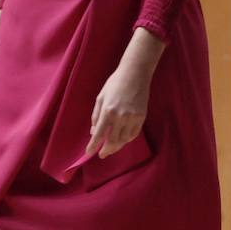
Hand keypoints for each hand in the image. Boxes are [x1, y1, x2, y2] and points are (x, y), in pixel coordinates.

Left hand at [85, 28, 165, 158]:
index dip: (93, 145)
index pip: (99, 134)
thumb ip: (96, 115)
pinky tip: (122, 140)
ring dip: (117, 146)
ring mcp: (132, 118)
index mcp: (107, 111)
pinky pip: (133, 134)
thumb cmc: (114, 83)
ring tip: (111, 147)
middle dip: (106, 150)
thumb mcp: (100, 97)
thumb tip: (94, 132)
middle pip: (113, 141)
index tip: (89, 153)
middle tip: (102, 154)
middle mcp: (120, 117)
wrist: (135, 74)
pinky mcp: (141, 117)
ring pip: (124, 140)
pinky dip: (127, 139)